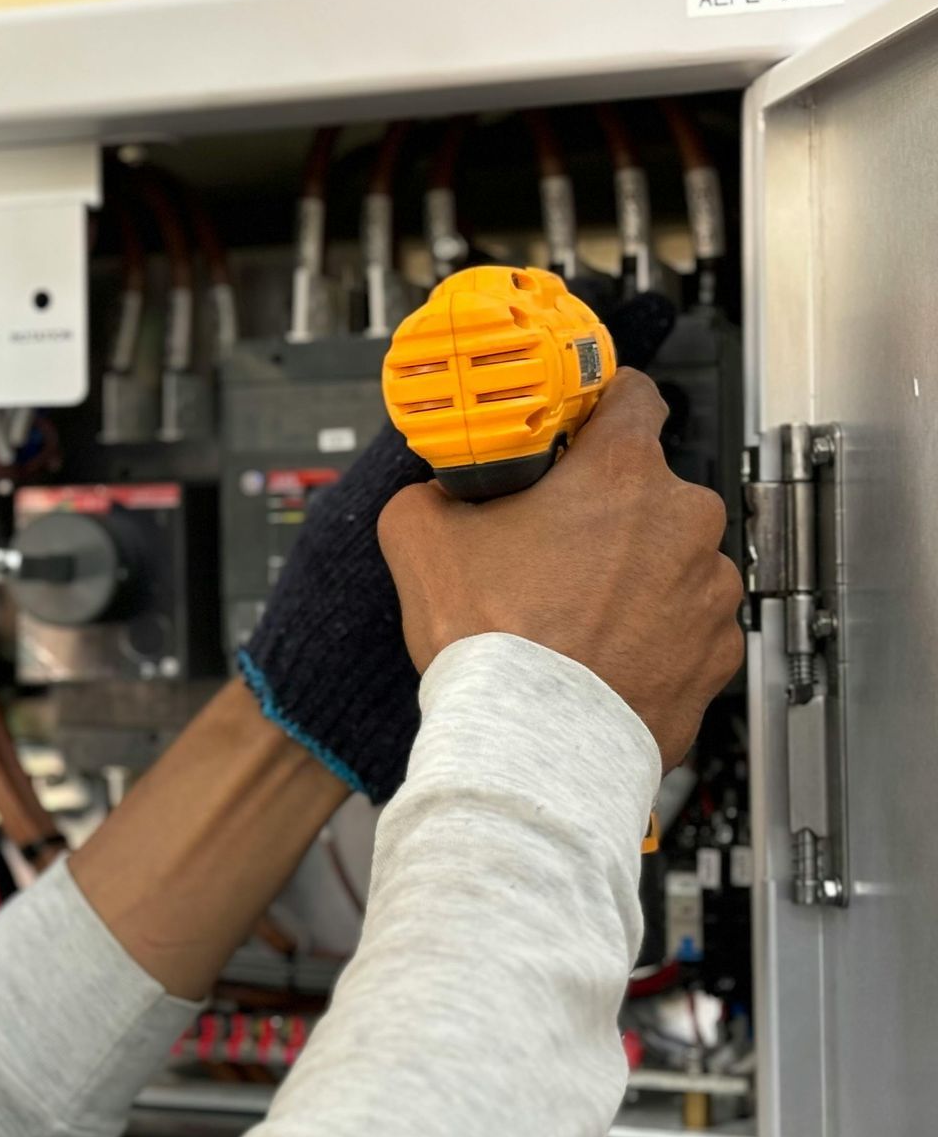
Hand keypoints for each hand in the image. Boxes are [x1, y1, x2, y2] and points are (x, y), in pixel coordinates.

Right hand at [377, 369, 742, 768]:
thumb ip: (433, 489)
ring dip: (633, 573)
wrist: (532, 741)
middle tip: (550, 545)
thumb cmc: (492, 641)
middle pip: (646, 489)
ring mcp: (709, 590)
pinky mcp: (718, 652)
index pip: (633, 396)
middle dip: (605, 510)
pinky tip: (601, 651)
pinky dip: (652, 632)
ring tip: (573, 612)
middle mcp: (683, 521)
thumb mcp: (417, 535)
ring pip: (669, 559)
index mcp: (622, 473)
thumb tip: (438, 488)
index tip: (580, 423)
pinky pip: (685, 623)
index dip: (599, 406)